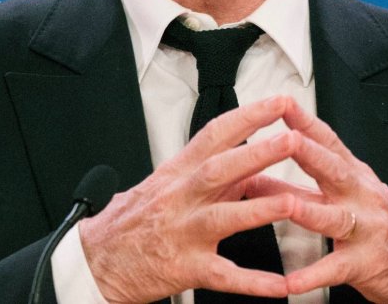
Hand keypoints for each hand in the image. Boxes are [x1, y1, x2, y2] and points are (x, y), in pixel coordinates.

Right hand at [77, 95, 300, 302]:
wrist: (95, 260)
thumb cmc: (130, 221)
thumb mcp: (163, 184)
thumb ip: (205, 171)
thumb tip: (247, 157)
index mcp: (176, 173)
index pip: (213, 136)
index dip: (247, 117)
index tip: (278, 104)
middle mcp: (179, 199)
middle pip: (219, 170)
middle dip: (257, 154)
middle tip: (291, 140)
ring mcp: (182, 234)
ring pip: (223, 218)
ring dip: (259, 210)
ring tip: (291, 202)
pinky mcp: (184, 269)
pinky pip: (223, 276)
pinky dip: (251, 282)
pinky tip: (279, 284)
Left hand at [278, 100, 387, 302]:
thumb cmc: (382, 224)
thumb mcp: (356, 191)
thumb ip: (315, 177)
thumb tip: (265, 163)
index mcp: (355, 176)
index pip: (329, 141)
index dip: (306, 121)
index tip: (281, 103)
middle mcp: (361, 196)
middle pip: (333, 170)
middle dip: (308, 153)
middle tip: (284, 139)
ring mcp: (365, 229)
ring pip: (333, 217)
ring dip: (307, 211)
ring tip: (284, 206)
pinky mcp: (365, 263)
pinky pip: (335, 269)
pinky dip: (312, 276)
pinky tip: (289, 282)